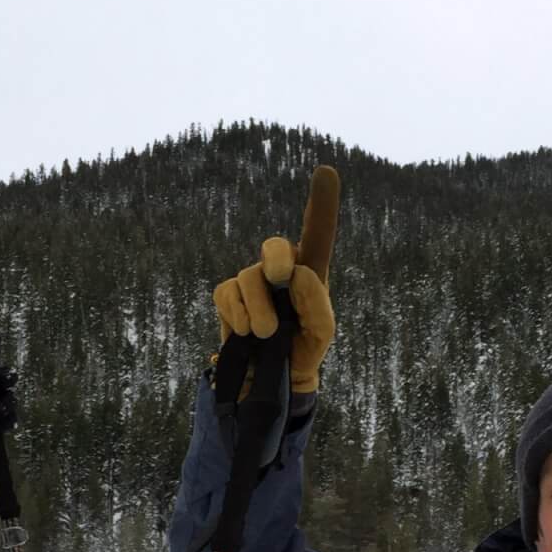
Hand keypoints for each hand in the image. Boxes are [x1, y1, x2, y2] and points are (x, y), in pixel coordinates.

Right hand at [211, 167, 339, 406]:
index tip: (325, 171)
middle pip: (274, 247)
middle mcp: (280, 271)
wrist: (274, 380)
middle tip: (282, 278)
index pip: (317, 233)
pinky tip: (246, 333)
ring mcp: (252, 282)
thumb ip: (317, 302)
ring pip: (249, 278)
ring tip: (266, 334)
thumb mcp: (321, 331)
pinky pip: (226, 294)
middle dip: (277, 259)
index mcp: (310, 272)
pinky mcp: (228, 298)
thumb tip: (297, 273)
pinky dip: (237, 314)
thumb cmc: (303, 349)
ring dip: (259, 308)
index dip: (321, 203)